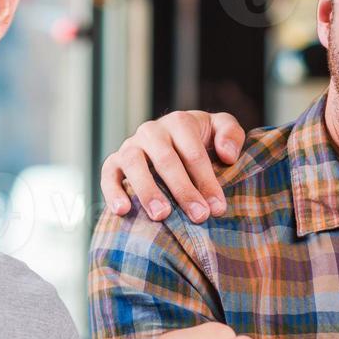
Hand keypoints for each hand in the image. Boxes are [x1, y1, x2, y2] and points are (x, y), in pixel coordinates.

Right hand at [100, 110, 245, 222]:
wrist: (172, 143)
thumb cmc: (201, 141)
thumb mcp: (220, 129)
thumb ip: (230, 134)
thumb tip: (226, 155)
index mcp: (179, 122)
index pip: (193, 151)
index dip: (206, 180)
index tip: (217, 207)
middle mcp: (152, 131)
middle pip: (166, 159)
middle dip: (183, 190)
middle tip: (198, 216)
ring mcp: (130, 146)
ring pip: (134, 164)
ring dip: (147, 191)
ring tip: (161, 215)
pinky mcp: (113, 163)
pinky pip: (108, 175)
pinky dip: (112, 192)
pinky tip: (123, 211)